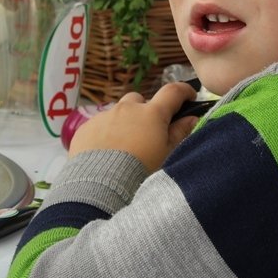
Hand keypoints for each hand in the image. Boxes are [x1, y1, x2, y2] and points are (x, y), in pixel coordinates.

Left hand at [67, 82, 198, 171]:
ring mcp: (104, 116)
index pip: (172, 92)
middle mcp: (127, 108)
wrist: (100, 186)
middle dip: (145, 111)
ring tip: (123, 147)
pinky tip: (105, 154)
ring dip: (124, 123)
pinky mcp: (85, 128)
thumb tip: (192, 118)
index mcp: (151, 113)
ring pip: (117, 113)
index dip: (183, 91)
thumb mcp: (167, 155)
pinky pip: (99, 126)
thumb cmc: (142, 171)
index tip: (189, 97)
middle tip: (147, 132)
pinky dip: (105, 134)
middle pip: (139, 100)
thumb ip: (180, 133)